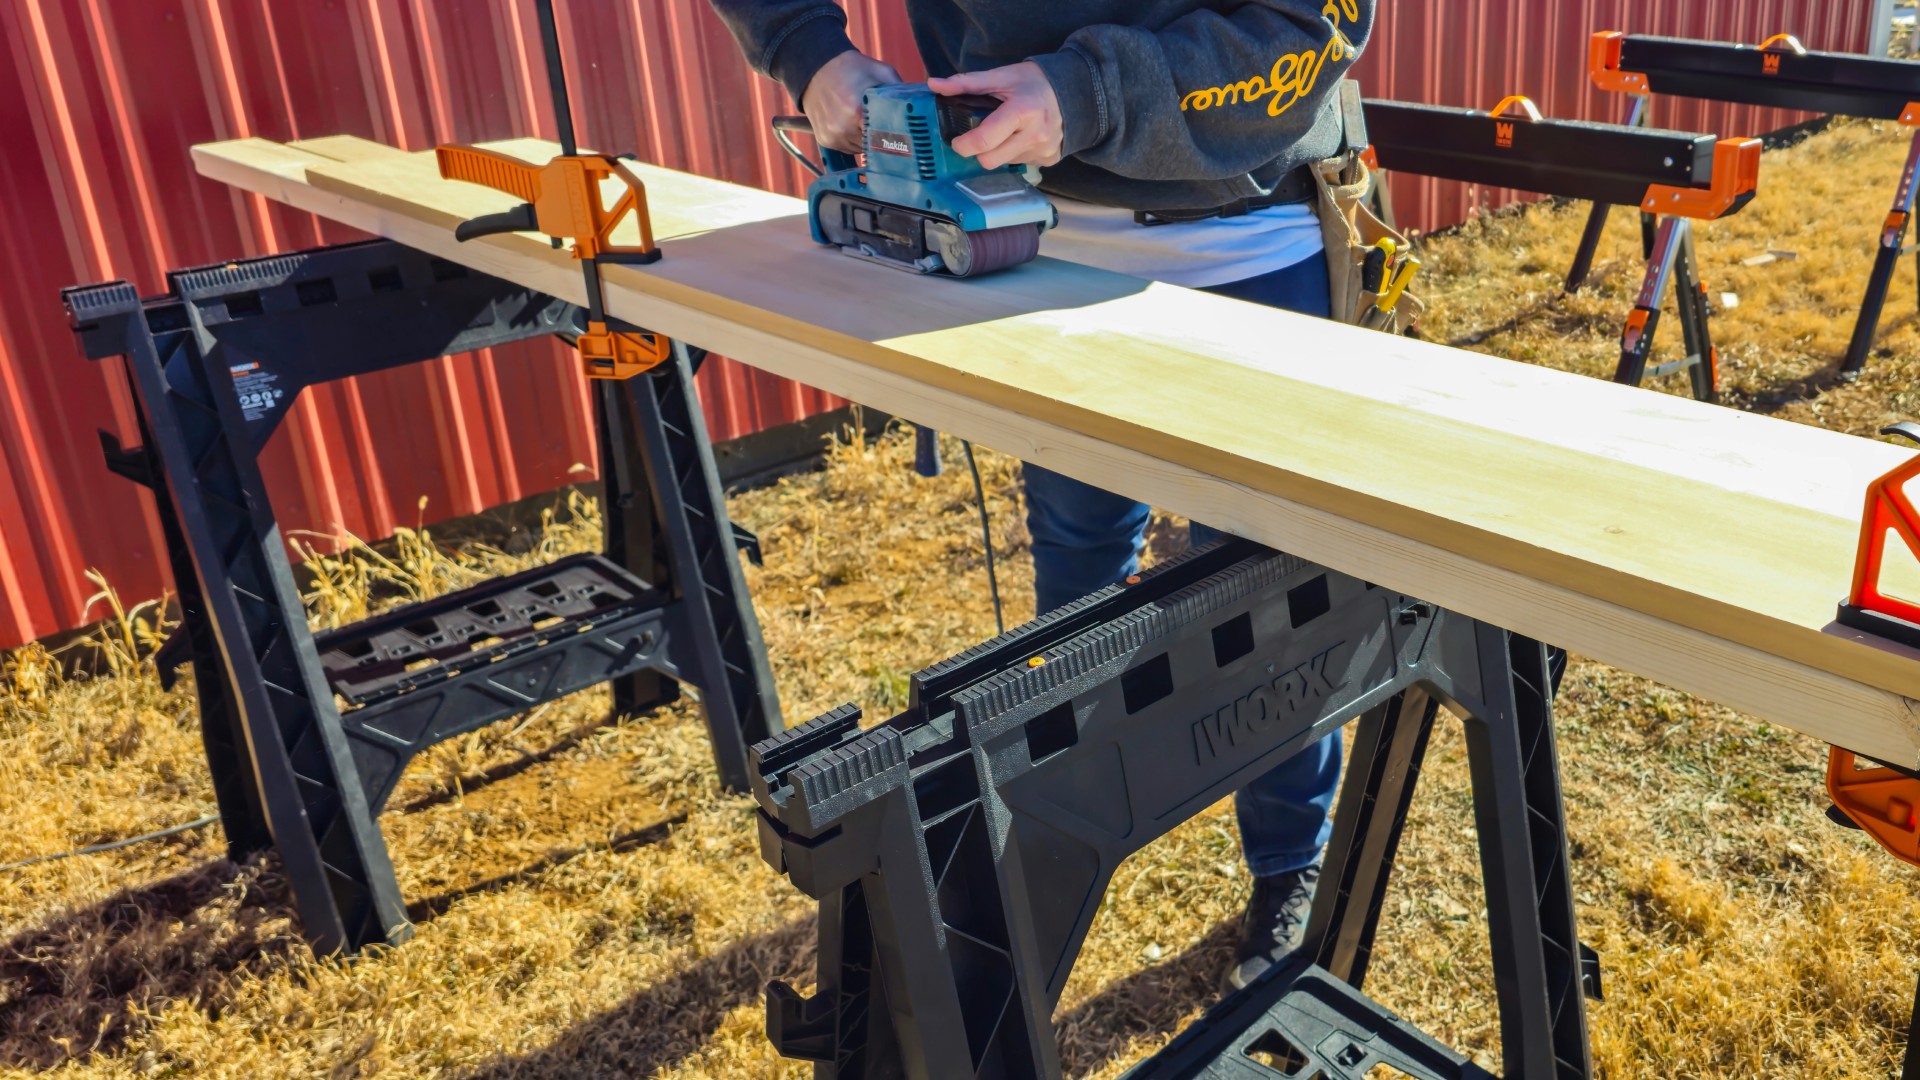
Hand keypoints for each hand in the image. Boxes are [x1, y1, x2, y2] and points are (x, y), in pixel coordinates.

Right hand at [800, 49, 900, 152]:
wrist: (817, 68)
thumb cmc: (851, 69)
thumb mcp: (881, 71)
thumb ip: (899, 91)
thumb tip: (918, 107)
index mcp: (858, 110)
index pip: (885, 138)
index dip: (895, 138)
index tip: (902, 135)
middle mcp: (843, 127)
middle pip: (874, 147)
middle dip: (882, 138)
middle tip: (886, 126)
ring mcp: (833, 135)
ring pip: (861, 151)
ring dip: (868, 141)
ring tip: (866, 122)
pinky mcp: (825, 140)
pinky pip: (848, 149)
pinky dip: (854, 141)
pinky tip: (853, 124)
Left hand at [928, 62, 1063, 168]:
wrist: (1075, 90)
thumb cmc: (1035, 82)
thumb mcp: (1001, 77)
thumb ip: (967, 83)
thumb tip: (935, 85)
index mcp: (1022, 112)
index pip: (984, 140)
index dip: (964, 144)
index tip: (957, 141)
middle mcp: (1035, 135)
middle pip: (990, 160)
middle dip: (979, 151)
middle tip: (979, 136)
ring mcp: (1044, 151)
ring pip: (1004, 164)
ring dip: (999, 151)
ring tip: (1007, 131)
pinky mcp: (1049, 160)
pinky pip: (1020, 165)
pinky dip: (1015, 154)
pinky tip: (1021, 138)